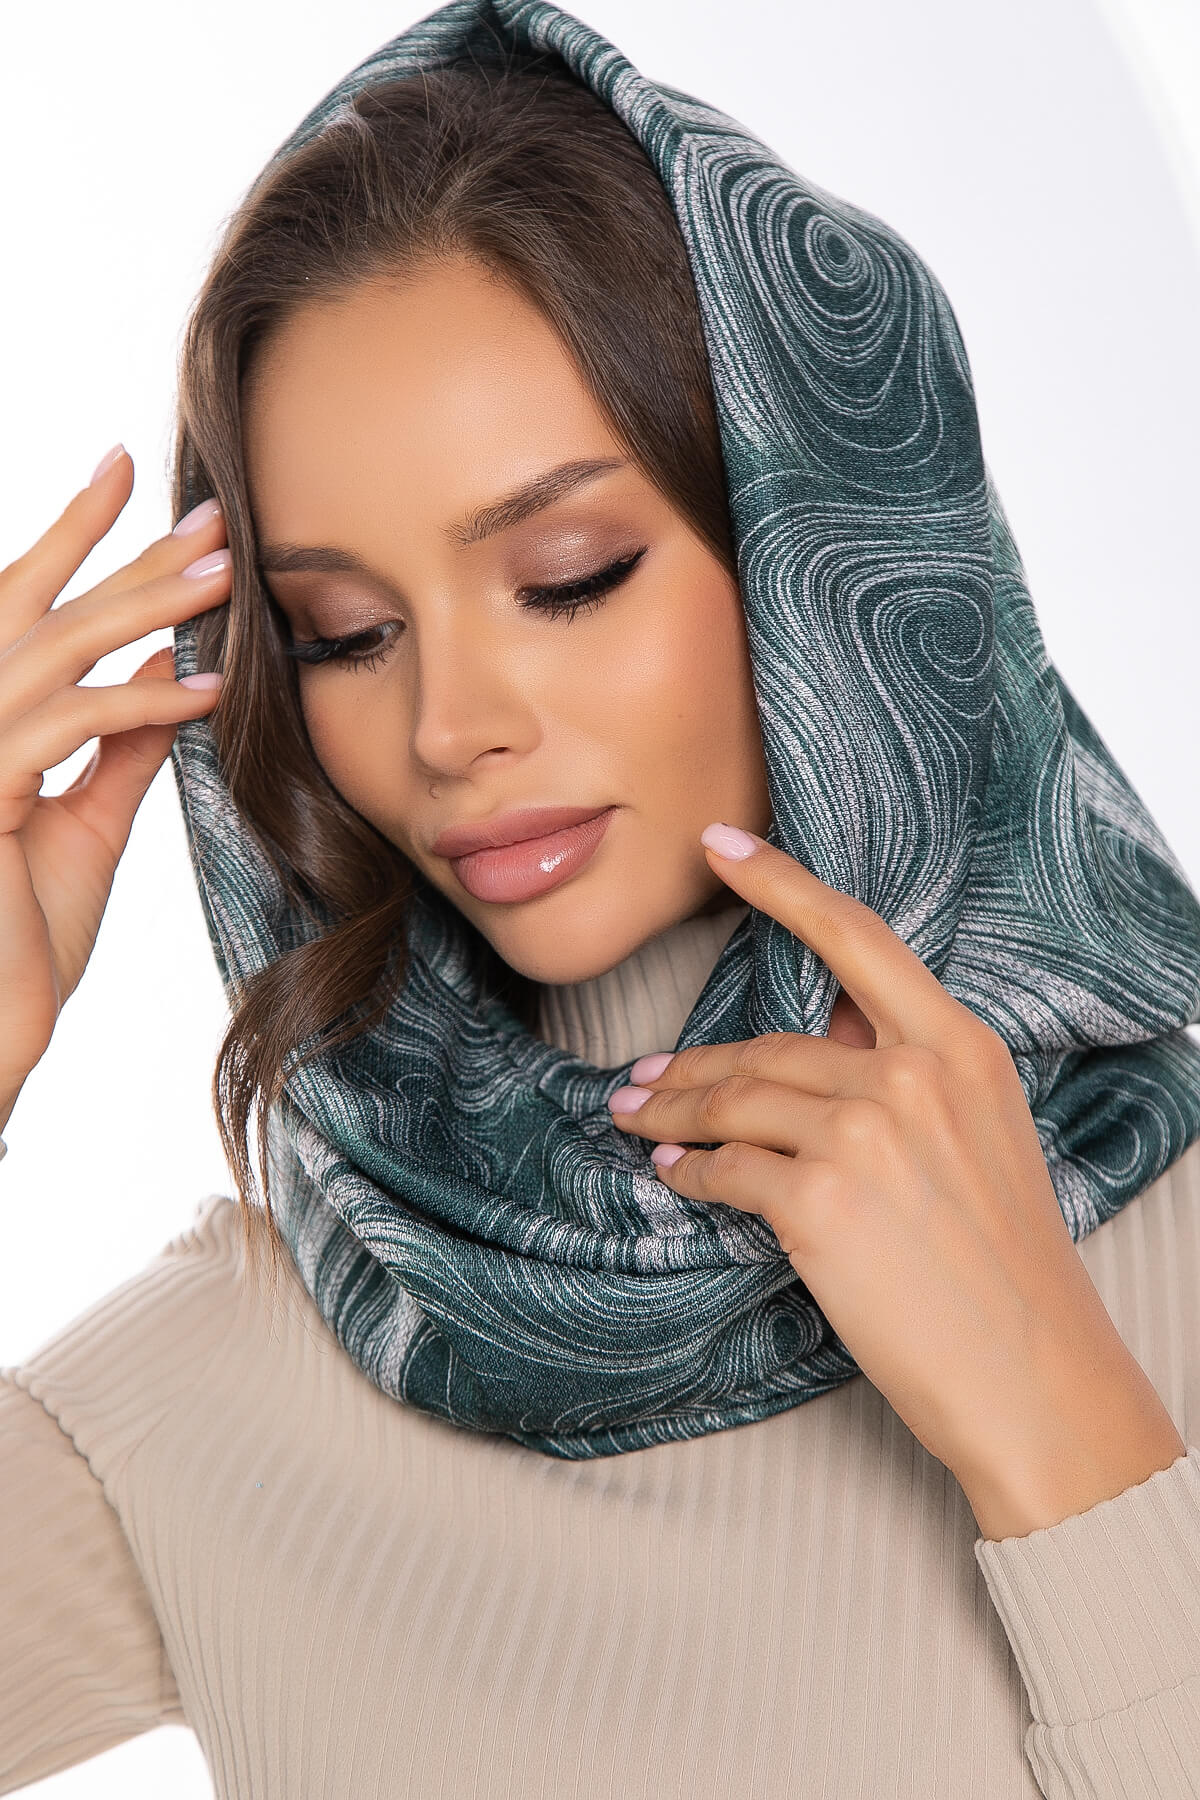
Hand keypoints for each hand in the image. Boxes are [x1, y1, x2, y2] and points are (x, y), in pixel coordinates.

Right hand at [0, 446, 228, 1114]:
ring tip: (224, 578)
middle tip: (210, 514)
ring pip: (56, 652)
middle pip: (39, 611)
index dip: (74, 538)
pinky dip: (145, 703)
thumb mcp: (85, 824)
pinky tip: (212, 690)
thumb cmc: (21, 935)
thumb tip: (171, 674)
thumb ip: (119, 747)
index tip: (126, 474)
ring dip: (146, 610)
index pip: (24, 609)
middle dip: (126, 557)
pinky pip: (71, 728)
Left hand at [607, 822, 1184, 1538]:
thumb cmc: (1004, 1267)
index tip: (718, 848)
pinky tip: (676, 1175)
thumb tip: (817, 1040)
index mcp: (960, 1049)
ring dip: (673, 1111)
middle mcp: (912, 1076)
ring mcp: (864, 1135)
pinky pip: (724, 1169)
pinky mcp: (818, 1202)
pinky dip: (690, 1171)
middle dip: (693, 1063)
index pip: (857, 939)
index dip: (780, 886)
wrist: (1034, 1378)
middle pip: (769, 1044)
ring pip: (735, 1100)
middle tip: (641, 1080)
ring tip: (638, 1119)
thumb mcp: (980, 1140)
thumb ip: (906, 1075)